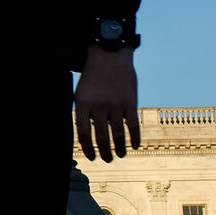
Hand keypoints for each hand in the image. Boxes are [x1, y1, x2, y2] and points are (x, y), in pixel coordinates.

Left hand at [76, 45, 140, 161]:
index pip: (83, 133)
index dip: (88, 148)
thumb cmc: (93, 76)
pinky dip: (134, 138)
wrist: (109, 55)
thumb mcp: (81, 92)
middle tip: (107, 160)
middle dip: (104, 153)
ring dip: (119, 149)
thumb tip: (87, 136)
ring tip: (120, 155)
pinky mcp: (130, 102)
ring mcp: (115, 104)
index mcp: (82, 103)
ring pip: (118, 134)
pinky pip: (133, 125)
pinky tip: (134, 146)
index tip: (92, 157)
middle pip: (101, 137)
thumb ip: (84, 112)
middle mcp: (98, 105)